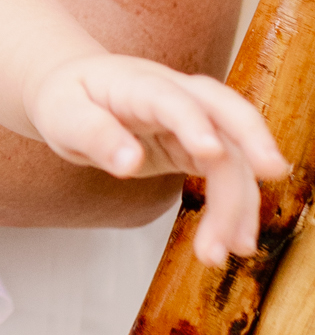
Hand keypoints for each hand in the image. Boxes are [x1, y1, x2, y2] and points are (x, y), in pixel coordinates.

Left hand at [27, 52, 288, 265]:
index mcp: (136, 82)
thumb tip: (129, 163)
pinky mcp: (198, 145)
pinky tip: (235, 243)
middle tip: (272, 173)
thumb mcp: (62, 116)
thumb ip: (95, 136)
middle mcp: (175, 94)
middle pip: (225, 107)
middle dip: (252, 137)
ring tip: (225, 252)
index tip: (210, 152)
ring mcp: (193, 118)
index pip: (170, 97)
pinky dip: (236, 208)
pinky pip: (228, 173)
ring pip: (232, 152)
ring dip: (238, 201)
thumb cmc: (67, 101)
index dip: (192, 121)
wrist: (75, 91)